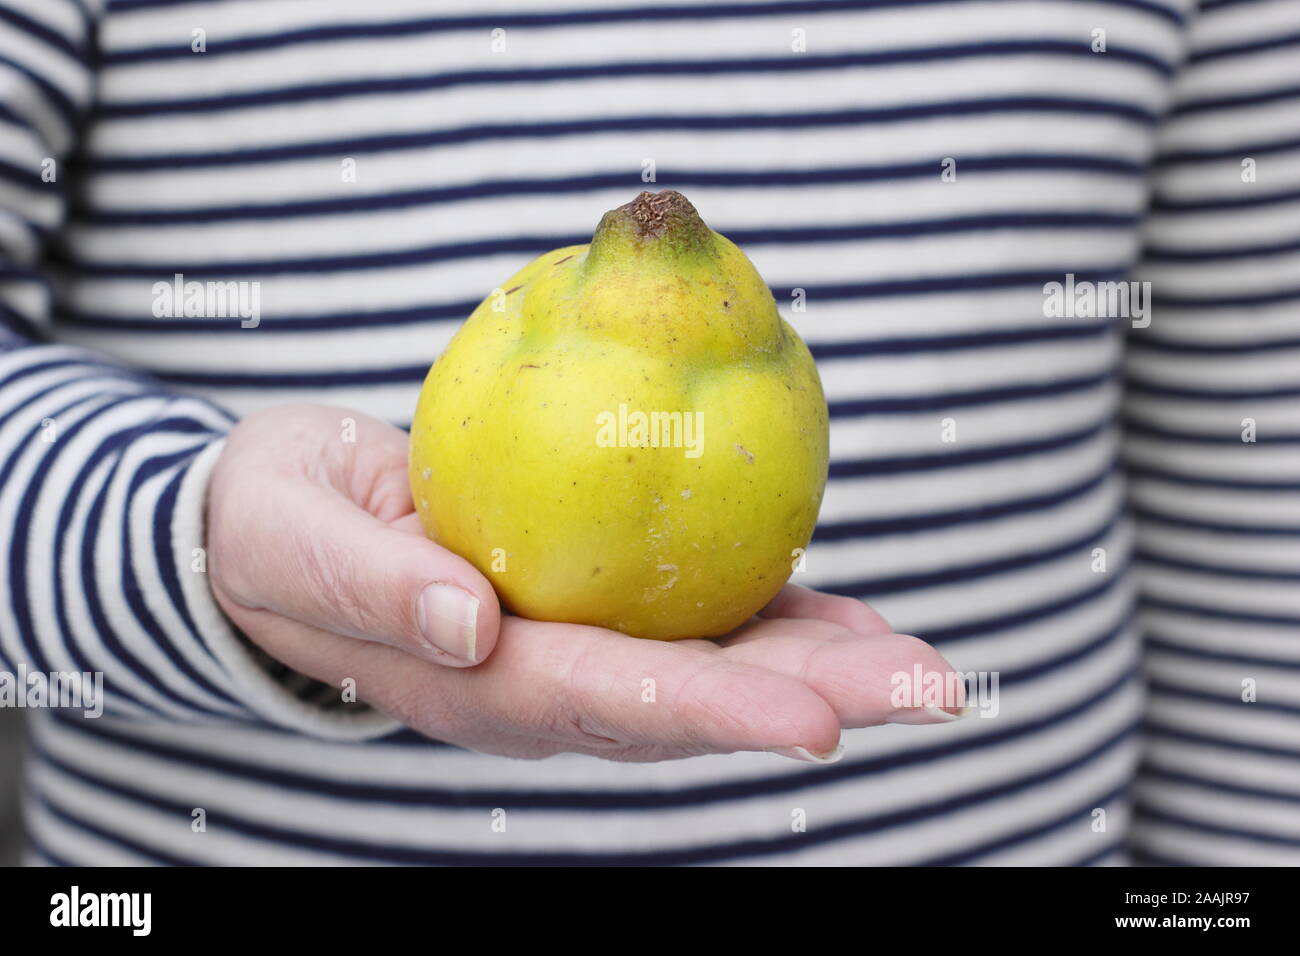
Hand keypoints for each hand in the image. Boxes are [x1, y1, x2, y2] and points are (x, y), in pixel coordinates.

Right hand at [207, 404, 964, 761]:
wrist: (273, 518)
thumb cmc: (271, 528)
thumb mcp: (290, 543)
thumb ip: (371, 587)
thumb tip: (468, 629)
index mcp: (476, 683)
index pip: (607, 700)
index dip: (712, 718)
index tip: (818, 725)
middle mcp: (544, 681)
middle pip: (692, 700)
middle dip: (816, 701)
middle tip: (935, 692)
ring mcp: (575, 644)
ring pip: (711, 664)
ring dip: (822, 667)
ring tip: (926, 669)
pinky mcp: (592, 596)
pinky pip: (693, 611)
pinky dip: (776, 613)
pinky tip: (849, 612)